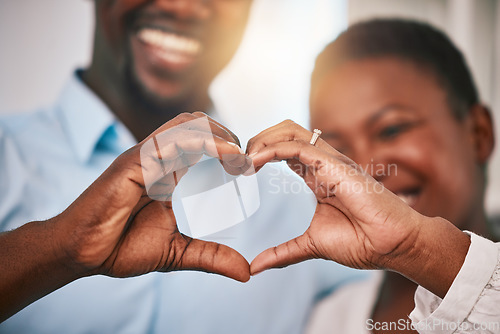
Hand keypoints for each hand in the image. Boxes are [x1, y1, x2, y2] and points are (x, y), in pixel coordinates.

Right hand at [55, 112, 250, 281]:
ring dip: (219, 134)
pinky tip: (225, 156)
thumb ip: (211, 257)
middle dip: (227, 135)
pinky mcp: (133, 160)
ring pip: (187, 124)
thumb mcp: (178, 253)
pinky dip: (204, 142)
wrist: (84, 254)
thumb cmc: (122, 248)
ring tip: (240, 156)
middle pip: (198, 124)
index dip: (227, 148)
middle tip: (247, 160)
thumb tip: (246, 272)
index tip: (248, 168)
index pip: (201, 142)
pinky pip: (171, 139)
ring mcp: (145, 156)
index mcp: (167, 172)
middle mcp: (158, 158)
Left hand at [246, 121, 468, 296]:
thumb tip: (255, 267)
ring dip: (261, 140)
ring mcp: (329, 161)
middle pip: (284, 132)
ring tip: (243, 160)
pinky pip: (297, 146)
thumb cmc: (361, 242)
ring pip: (289, 130)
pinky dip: (271, 149)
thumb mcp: (310, 245)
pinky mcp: (334, 164)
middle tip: (237, 162)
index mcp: (317, 176)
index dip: (260, 154)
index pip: (284, 150)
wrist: (391, 247)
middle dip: (257, 140)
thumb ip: (282, 252)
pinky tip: (254, 162)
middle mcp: (323, 163)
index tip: (240, 170)